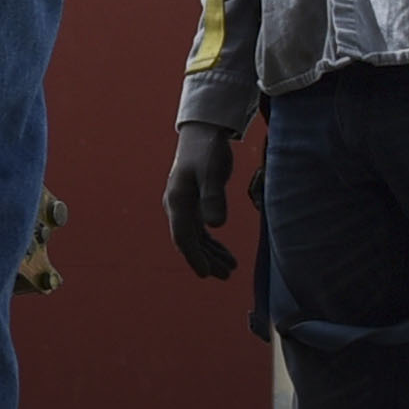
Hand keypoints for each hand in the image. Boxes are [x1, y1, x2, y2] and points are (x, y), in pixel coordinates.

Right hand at [162, 118, 237, 280]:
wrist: (203, 132)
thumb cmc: (207, 150)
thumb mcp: (212, 173)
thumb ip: (214, 198)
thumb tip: (216, 226)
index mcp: (178, 201)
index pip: (184, 236)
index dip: (194, 257)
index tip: (206, 274)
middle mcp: (177, 206)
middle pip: (189, 241)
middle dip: (206, 260)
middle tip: (226, 276)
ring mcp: (185, 206)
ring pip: (196, 237)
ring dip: (211, 254)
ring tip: (231, 268)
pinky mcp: (195, 202)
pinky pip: (201, 229)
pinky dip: (212, 243)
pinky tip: (225, 253)